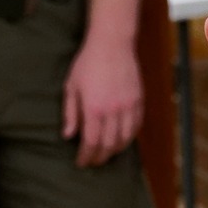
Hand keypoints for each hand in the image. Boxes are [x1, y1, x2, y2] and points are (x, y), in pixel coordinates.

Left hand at [63, 34, 143, 166]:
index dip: (86, 156)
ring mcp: (128, 106)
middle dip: (100, 157)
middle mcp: (113, 110)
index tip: (81, 162)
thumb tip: (68, 136)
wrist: (112, 44)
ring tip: (107, 153)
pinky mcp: (138, 101)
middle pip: (109, 145)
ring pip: (125, 139)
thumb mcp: (71, 87)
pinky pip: (136, 127)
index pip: (91, 142)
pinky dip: (129, 137)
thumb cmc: (87, 63)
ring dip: (115, 150)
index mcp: (93, 108)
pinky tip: (121, 139)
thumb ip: (70, 113)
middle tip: (93, 161)